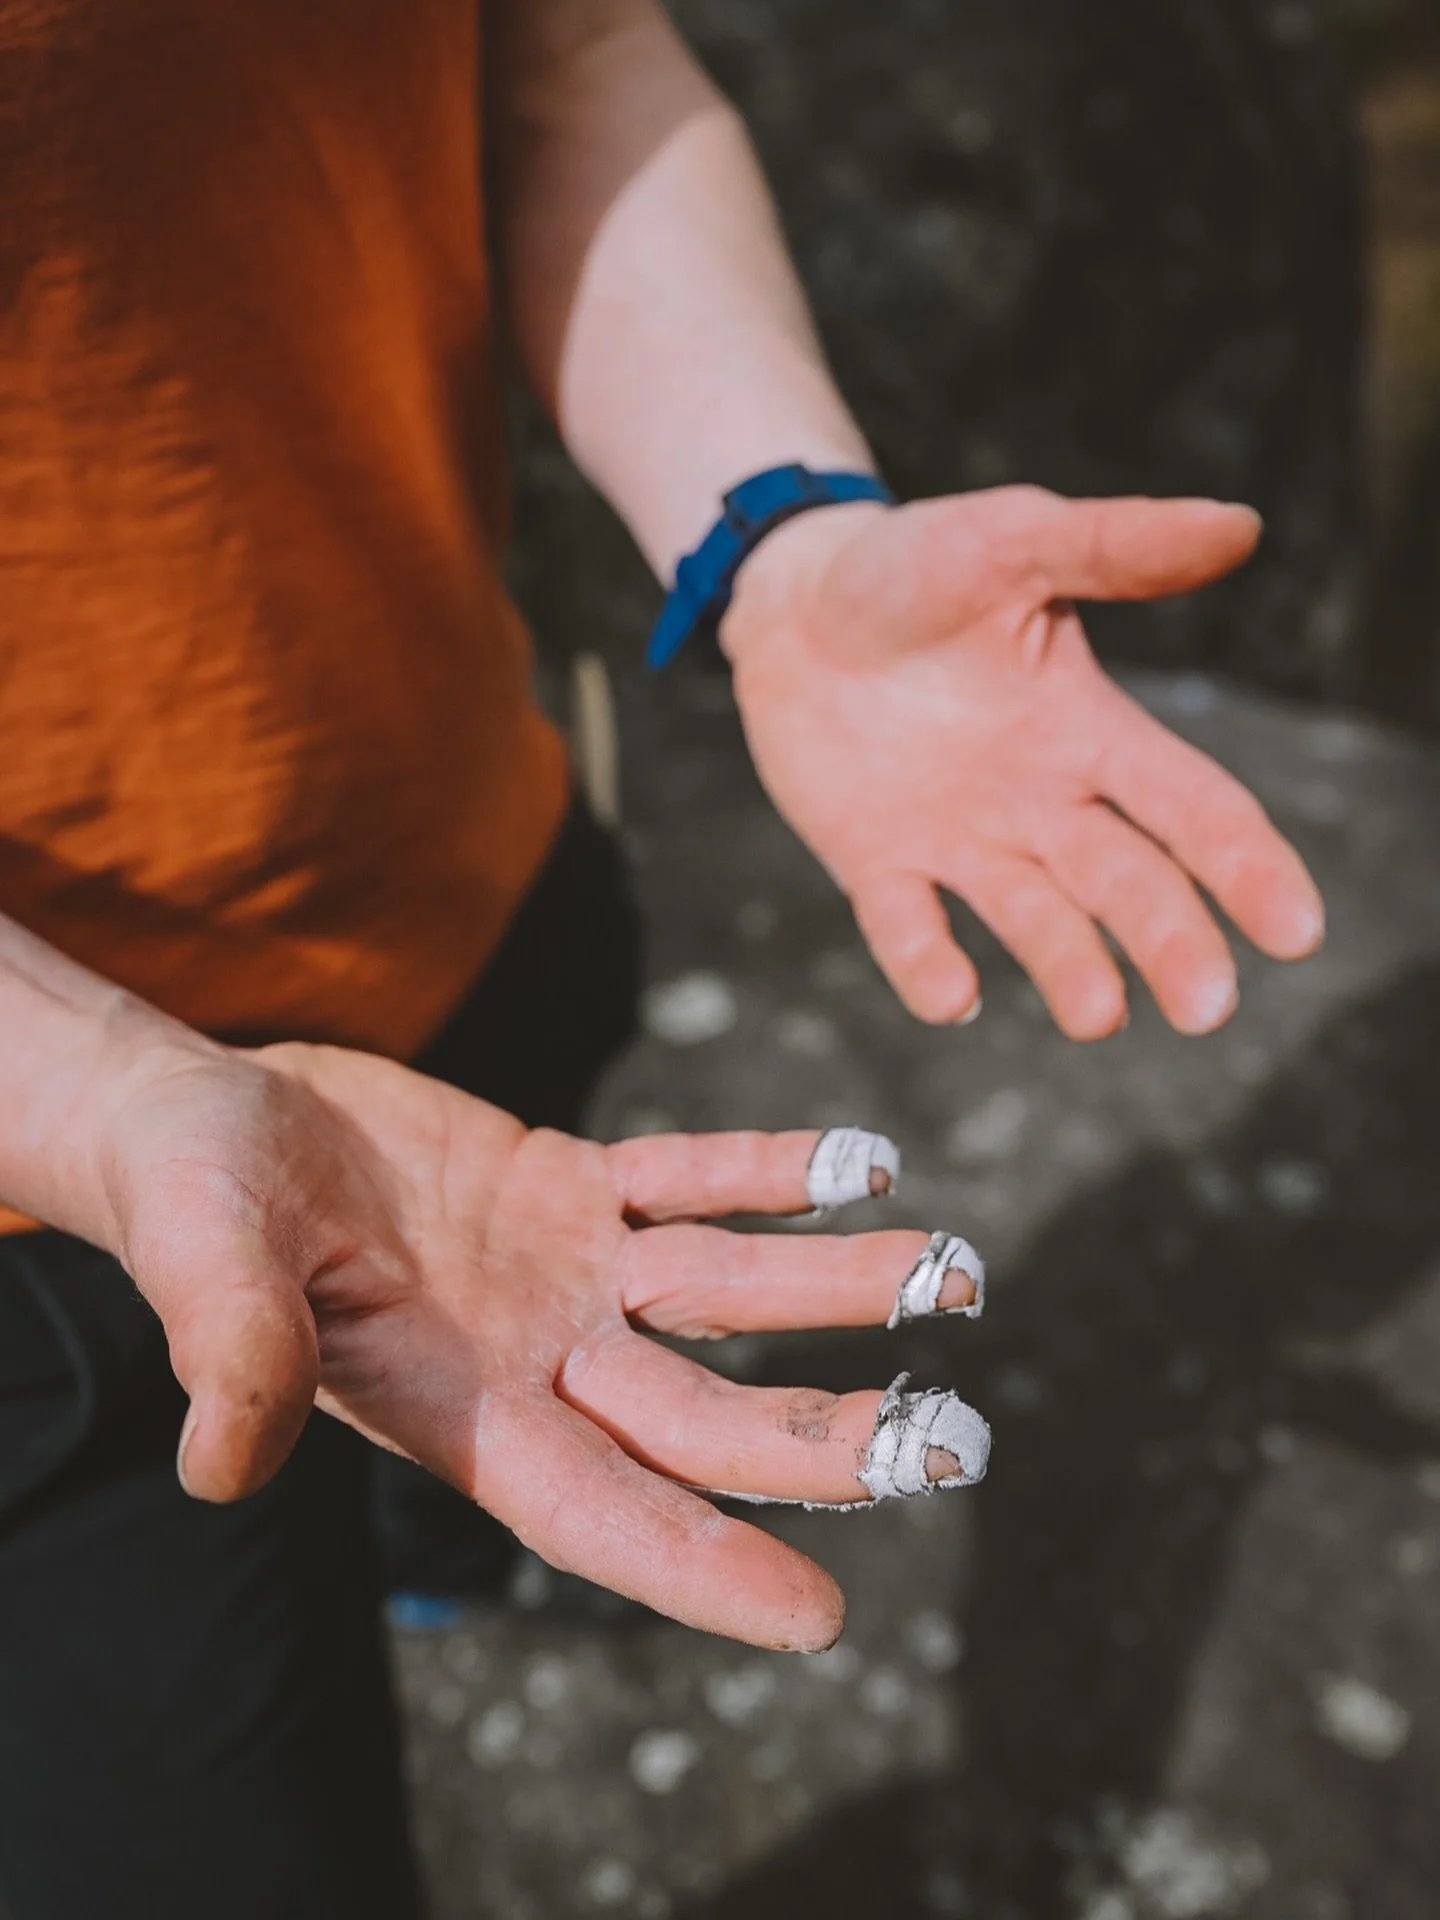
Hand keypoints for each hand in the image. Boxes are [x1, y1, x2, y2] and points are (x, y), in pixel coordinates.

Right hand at [97, 1042, 984, 1648]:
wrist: (211, 1118)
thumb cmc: (191, 1199)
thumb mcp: (203, 1263)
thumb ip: (231, 1351)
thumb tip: (220, 1471)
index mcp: (459, 1411)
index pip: (600, 1510)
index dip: (702, 1563)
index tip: (818, 1615)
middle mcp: (536, 1357)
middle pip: (704, 1415)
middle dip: (826, 1436)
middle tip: (958, 1442)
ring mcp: (564, 1270)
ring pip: (725, 1288)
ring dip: (836, 1283)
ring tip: (954, 1270)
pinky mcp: (568, 1180)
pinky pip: (687, 1177)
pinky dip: (772, 1169)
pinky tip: (866, 1160)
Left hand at [722, 485, 1324, 1038]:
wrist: (793, 600)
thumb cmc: (915, 567)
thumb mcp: (1012, 542)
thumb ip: (1115, 545)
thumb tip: (1241, 524)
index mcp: (1091, 732)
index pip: (1192, 809)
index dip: (1247, 868)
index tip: (1296, 934)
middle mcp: (1040, 804)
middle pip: (1127, 883)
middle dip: (1171, 943)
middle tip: (1206, 1006)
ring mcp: (960, 841)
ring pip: (1034, 919)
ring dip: (1070, 968)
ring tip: (1098, 1016)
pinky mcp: (876, 862)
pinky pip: (906, 924)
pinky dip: (927, 963)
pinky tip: (951, 996)